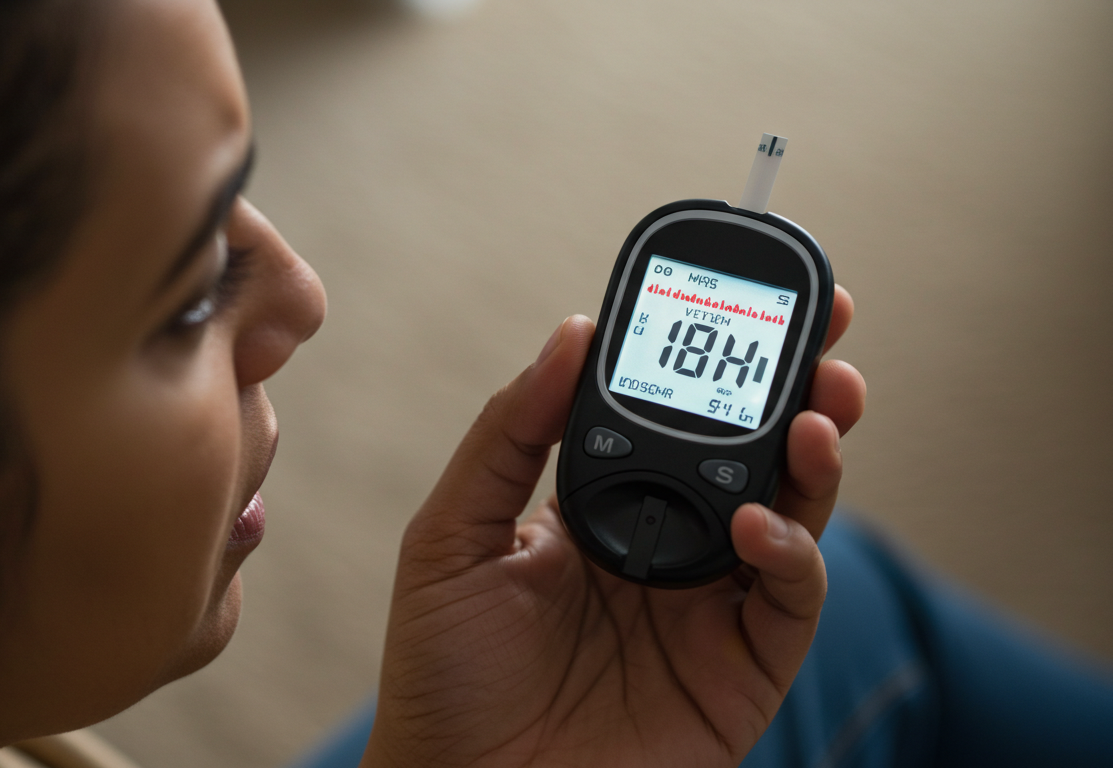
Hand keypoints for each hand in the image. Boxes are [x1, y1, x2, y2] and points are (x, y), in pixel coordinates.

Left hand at [363, 289, 864, 766]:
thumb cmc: (443, 674)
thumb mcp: (452, 535)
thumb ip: (508, 434)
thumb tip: (571, 333)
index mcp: (602, 504)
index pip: (673, 413)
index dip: (715, 356)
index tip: (743, 294)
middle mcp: (666, 545)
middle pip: (753, 452)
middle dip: (798, 388)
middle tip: (827, 332)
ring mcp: (709, 607)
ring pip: (793, 512)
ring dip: (818, 454)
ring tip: (820, 407)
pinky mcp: (740, 670)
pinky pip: (791, 598)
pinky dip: (793, 552)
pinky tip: (760, 522)